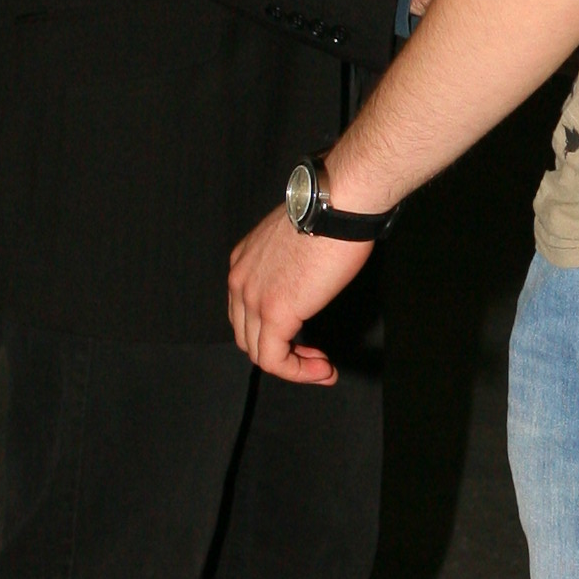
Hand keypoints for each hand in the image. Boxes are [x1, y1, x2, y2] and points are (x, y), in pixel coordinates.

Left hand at [227, 204, 373, 386]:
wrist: (338, 206)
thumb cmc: (329, 214)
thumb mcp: (297, 242)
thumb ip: (290, 267)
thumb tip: (308, 284)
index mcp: (244, 263)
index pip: (246, 313)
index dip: (275, 332)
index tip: (307, 339)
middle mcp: (240, 281)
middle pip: (249, 336)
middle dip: (283, 353)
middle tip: (316, 357)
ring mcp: (253, 299)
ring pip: (260, 353)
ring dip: (293, 367)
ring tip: (322, 368)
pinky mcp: (274, 313)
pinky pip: (275, 360)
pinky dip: (297, 372)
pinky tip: (321, 370)